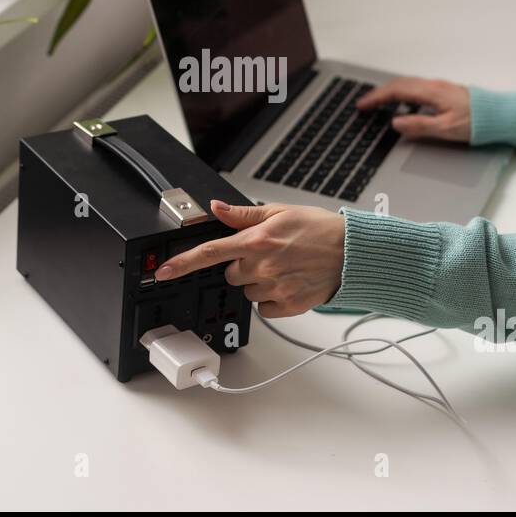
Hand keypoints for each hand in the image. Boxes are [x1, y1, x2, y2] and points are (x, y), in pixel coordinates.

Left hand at [153, 200, 345, 317]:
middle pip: (230, 274)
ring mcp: (275, 288)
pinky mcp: (288, 306)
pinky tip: (288, 282)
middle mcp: (263, 265)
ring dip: (257, 282)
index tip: (163, 272)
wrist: (352, 252)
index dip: (182, 263)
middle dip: (241, 266)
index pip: (210, 253)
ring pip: (247, 291)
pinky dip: (271, 298)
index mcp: (257, 240)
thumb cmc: (320, 230)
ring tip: (283, 267)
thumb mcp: (280, 211)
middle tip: (266, 255)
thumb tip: (216, 208)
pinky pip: (264, 308)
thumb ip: (243, 215)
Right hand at [355, 76, 472, 141]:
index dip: (376, 98)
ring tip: (379, 101)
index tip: (362, 105)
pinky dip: (402, 92)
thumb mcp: (445, 129)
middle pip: (399, 84)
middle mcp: (433, 85)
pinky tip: (403, 101)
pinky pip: (416, 87)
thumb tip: (396, 123)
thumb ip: (419, 125)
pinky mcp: (444, 91)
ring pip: (407, 84)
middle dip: (379, 93)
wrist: (500, 114)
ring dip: (390, 91)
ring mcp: (439, 86)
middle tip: (364, 103)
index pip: (396, 91)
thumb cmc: (477, 122)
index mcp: (430, 92)